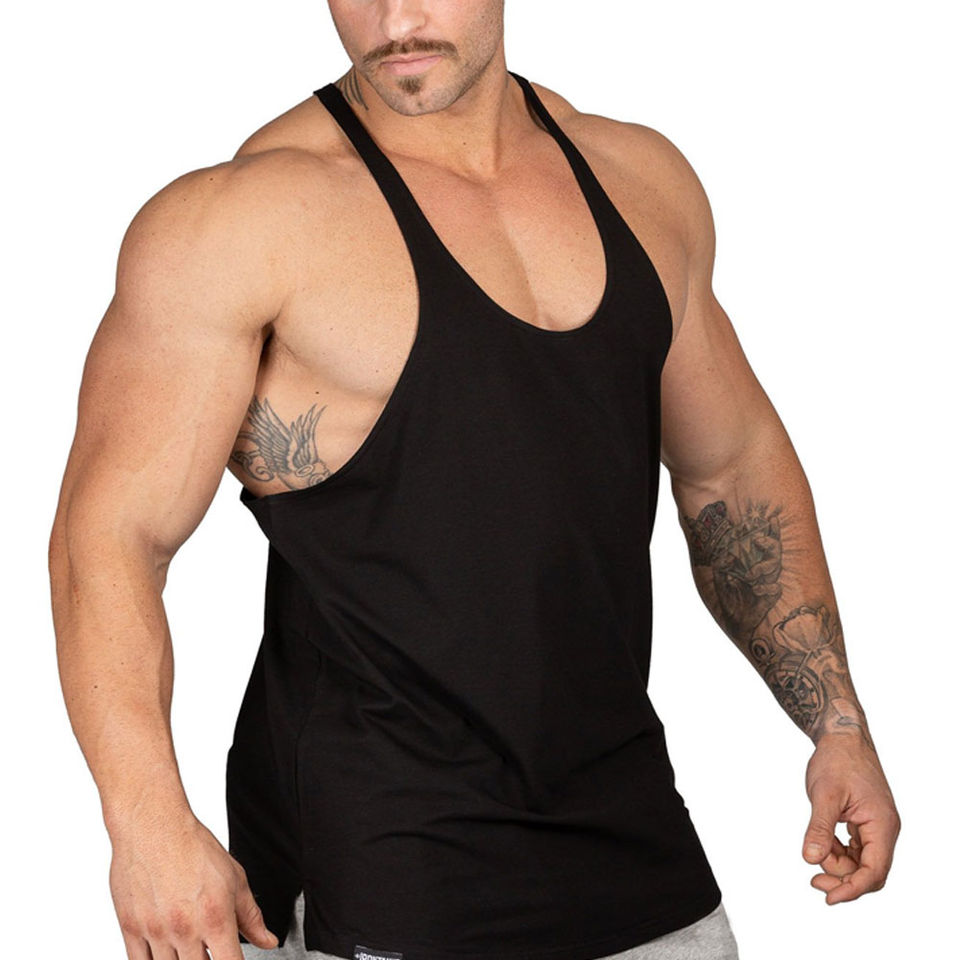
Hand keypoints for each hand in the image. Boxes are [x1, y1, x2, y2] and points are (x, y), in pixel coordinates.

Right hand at [108, 807, 279, 957]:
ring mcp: (155, 932)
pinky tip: (165, 953)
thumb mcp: (235, 879)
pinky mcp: (130, 929)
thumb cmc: (194, 848)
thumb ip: (251, 916)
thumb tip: (268, 941)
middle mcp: (185, 930)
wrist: (154, 827)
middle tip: (209, 949)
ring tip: (190, 948)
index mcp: (215, 918)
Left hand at [802, 732, 900, 903]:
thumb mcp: (824, 794)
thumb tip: (810, 859)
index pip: (874, 871)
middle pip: (870, 872)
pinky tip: (823, 845)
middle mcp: (884, 829)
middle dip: (843, 880)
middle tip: (814, 880)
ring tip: (815, 853)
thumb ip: (819, 828)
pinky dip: (839, 852)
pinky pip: (856, 849)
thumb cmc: (837, 759)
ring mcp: (876, 826)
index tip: (829, 898)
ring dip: (839, 866)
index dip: (852, 889)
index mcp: (882, 824)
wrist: (842, 737)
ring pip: (862, 862)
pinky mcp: (865, 822)